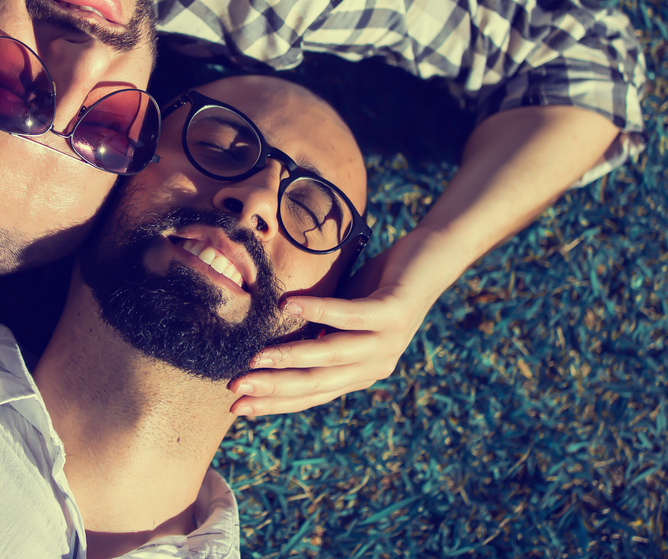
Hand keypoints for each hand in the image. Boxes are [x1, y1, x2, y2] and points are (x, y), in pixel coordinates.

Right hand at [229, 227, 453, 415]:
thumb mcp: (342, 318)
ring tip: (256, 357)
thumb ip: (315, 334)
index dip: (274, 403)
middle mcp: (375, 365)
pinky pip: (351, 316)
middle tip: (236, 388)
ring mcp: (387, 341)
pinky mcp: (394, 313)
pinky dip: (319, 312)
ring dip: (290, 357)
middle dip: (273, 388)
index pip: (311, 395)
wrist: (431, 261)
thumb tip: (267, 339)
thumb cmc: (378, 287)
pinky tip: (289, 306)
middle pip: (317, 383)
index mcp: (359, 372)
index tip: (237, 406)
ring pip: (332, 355)